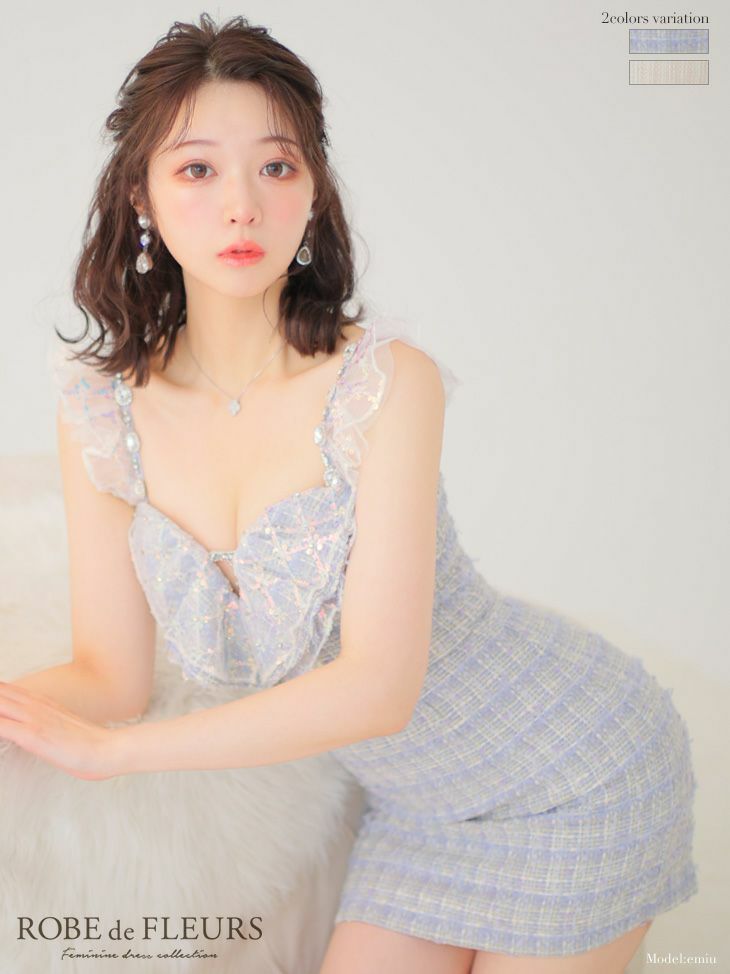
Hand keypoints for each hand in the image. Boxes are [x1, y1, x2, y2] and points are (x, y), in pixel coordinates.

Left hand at [0, 681, 116, 779]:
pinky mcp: (33, 735)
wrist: (109, 750)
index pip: (4, 689)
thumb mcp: (61, 729)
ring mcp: (32, 718)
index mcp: (40, 703)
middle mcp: (33, 705)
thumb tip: (28, 727)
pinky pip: (2, 726)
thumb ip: (43, 723)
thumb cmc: (87, 745)